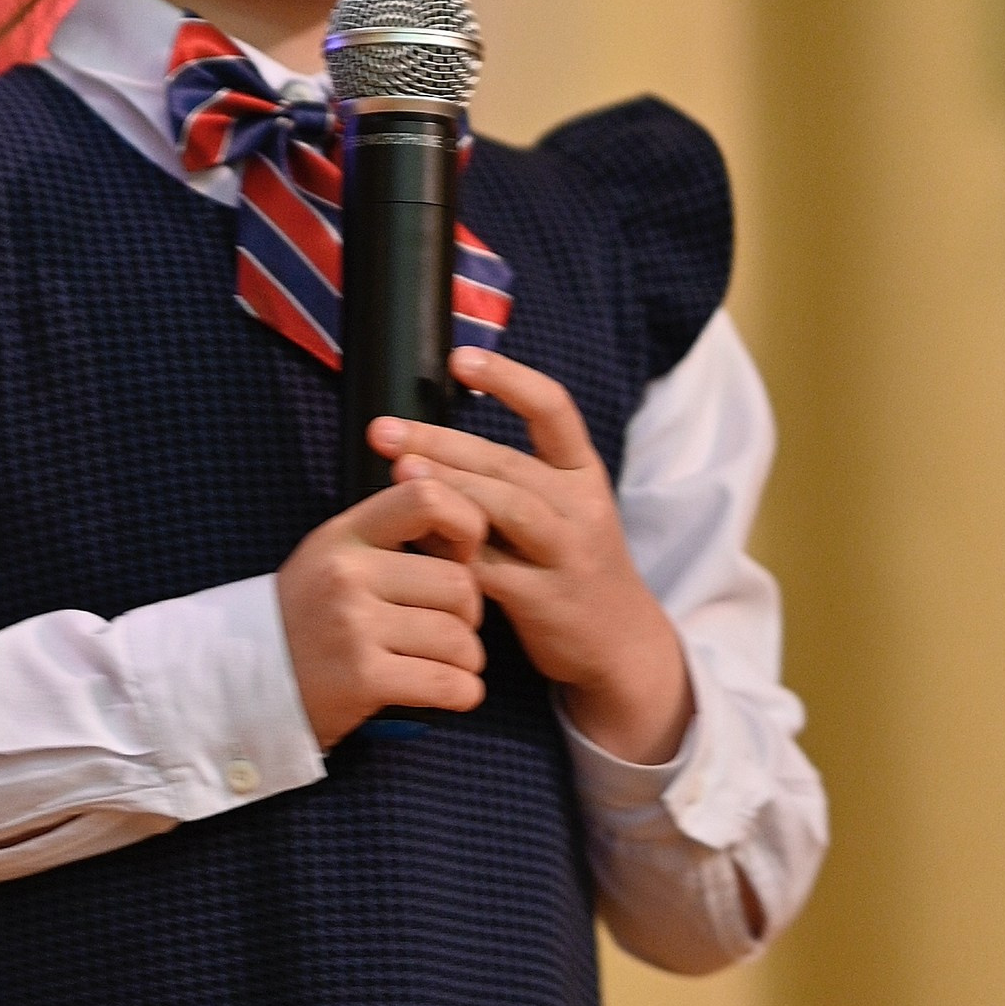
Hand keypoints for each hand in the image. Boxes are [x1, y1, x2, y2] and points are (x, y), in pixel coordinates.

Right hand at [277, 472, 490, 750]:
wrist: (243, 684)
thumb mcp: (333, 559)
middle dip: (470, 615)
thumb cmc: (307, 621)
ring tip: (449, 666)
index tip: (462, 557)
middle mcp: (347, 573)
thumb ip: (391, 540)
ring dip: (467, 660)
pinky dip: (463, 693)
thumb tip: (473, 535)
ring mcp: (352, 626)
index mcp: (345, 536)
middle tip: (451, 632)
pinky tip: (453, 693)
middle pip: (458, 584)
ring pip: (458, 638)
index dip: (466, 525)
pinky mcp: (362, 678)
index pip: (427, 499)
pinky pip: (447, 683)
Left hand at [374, 344, 694, 766]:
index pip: (554, 410)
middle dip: (442, 442)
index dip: (508, 380)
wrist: (620, 645)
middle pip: (508, 463)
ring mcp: (568, 554)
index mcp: (582, 474)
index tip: (458, 359)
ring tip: (398, 473)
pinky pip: (492, 571)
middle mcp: (581, 507)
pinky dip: (451, 553)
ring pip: (505, 510)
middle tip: (384, 430)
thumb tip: (420, 446)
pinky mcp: (547, 601)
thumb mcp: (558, 513)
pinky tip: (414, 541)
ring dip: (448, 489)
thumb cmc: (568, 567)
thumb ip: (505, 481)